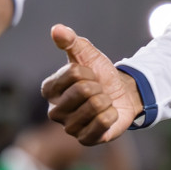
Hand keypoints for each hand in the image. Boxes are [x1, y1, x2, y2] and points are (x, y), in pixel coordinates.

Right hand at [41, 25, 141, 145]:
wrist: (121, 93)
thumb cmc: (99, 74)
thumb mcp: (87, 54)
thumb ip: (71, 41)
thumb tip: (57, 29)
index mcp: (49, 90)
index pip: (73, 73)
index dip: (88, 71)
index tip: (89, 74)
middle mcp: (54, 111)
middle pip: (84, 90)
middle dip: (98, 86)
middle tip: (98, 90)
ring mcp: (69, 128)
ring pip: (95, 106)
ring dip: (106, 100)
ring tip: (103, 102)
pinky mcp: (85, 140)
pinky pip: (102, 123)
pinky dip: (111, 115)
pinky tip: (108, 115)